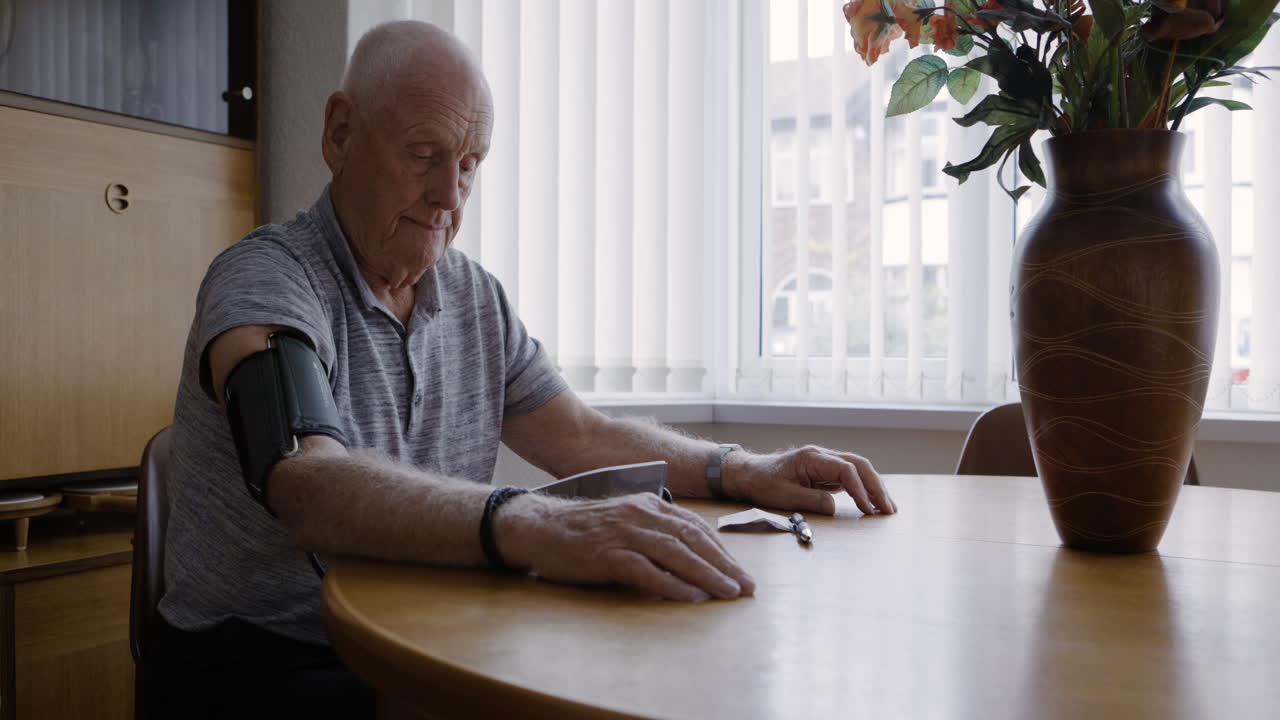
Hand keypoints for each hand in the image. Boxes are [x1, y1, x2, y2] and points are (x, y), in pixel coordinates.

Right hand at [494, 492, 755, 601]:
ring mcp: (623, 533)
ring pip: (675, 553)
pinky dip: (670, 584)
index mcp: (648, 505)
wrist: (537, 527)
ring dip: (706, 574)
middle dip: (724, 564)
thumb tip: (685, 558)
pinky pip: (645, 570)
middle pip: (692, 539)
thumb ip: (652, 533)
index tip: (740, 571)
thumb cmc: (580, 529)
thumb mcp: (623, 521)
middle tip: (746, 587)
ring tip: (727, 592)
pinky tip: (689, 596)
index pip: (695, 527)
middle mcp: (640, 514)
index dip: (721, 550)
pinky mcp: (606, 554)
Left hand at [722, 445, 896, 515]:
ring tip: (887, 507)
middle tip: (889, 509)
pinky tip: (872, 503)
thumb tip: (835, 507)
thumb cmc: (763, 484)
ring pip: (858, 469)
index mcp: (812, 458)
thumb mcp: (783, 496)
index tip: (867, 509)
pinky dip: (864, 489)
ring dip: (874, 487)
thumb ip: (810, 500)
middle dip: (876, 487)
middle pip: (859, 465)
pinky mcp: (825, 471)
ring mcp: (825, 462)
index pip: (845, 470)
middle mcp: (822, 455)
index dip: (859, 489)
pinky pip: (851, 476)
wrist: (750, 474)